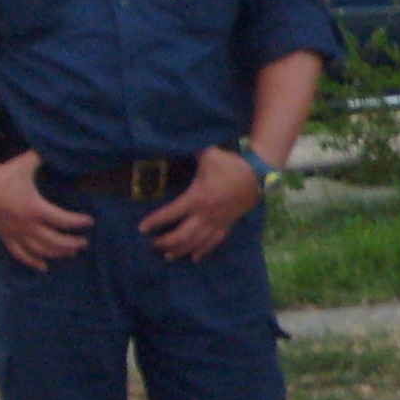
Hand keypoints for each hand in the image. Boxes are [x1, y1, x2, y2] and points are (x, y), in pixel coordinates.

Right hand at [0, 151, 93, 271]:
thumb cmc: (0, 174)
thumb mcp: (24, 163)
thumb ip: (42, 157)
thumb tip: (55, 148)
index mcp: (34, 208)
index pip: (63, 220)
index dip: (78, 222)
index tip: (89, 222)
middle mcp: (27, 225)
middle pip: (55, 241)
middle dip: (72, 243)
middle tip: (84, 242)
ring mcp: (15, 233)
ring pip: (40, 250)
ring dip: (57, 253)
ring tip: (71, 253)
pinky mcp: (5, 236)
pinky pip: (20, 254)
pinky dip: (33, 262)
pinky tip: (44, 267)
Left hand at [138, 147, 263, 261]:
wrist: (258, 175)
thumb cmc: (231, 165)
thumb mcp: (209, 154)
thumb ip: (191, 150)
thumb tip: (174, 141)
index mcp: (197, 198)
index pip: (171, 213)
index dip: (155, 221)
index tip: (142, 228)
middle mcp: (205, 214)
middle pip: (182, 235)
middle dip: (165, 242)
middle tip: (153, 244)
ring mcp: (217, 222)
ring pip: (196, 242)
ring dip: (181, 250)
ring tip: (167, 256)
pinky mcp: (227, 225)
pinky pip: (214, 242)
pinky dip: (203, 251)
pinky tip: (194, 258)